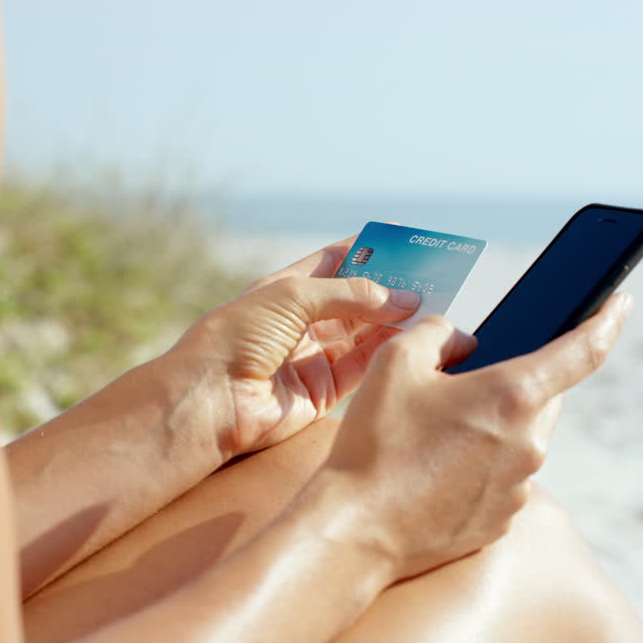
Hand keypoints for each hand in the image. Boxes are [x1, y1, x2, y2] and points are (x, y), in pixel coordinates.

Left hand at [171, 235, 421, 457]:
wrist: (209, 399)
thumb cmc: (236, 337)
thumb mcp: (293, 297)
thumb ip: (350, 295)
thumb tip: (403, 298)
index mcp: (285, 290)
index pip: (336, 262)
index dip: (370, 251)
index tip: (408, 243)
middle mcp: (301, 322)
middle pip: (357, 299)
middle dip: (392, 288)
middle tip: (433, 277)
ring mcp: (312, 357)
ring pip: (366, 333)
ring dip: (397, 319)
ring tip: (433, 305)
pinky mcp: (323, 391)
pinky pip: (364, 366)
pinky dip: (388, 351)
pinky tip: (413, 335)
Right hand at [311, 292, 633, 579]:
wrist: (358, 529)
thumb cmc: (376, 443)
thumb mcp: (396, 361)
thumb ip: (438, 332)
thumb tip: (462, 341)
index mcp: (513, 395)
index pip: (583, 351)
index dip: (607, 321)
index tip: (621, 303)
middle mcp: (529, 443)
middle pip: (542, 396)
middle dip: (513, 383)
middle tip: (460, 385)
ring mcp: (520, 487)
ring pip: (521, 439)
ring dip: (492, 427)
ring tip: (431, 437)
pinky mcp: (502, 520)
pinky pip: (503, 478)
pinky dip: (478, 466)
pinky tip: (431, 471)